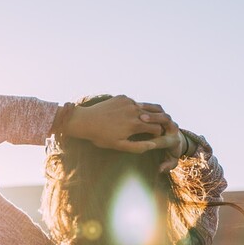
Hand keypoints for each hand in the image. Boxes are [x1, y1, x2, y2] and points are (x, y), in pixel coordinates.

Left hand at [63, 95, 181, 153]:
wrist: (85, 121)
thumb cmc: (101, 136)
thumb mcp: (120, 146)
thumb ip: (139, 147)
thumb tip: (154, 145)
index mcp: (136, 124)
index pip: (157, 128)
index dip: (156, 134)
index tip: (153, 137)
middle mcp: (135, 111)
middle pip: (154, 117)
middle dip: (154, 123)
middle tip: (148, 129)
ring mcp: (129, 102)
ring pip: (144, 109)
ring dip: (144, 115)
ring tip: (138, 122)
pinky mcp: (123, 97)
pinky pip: (134, 103)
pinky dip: (134, 109)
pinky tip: (126, 115)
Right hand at [137, 106, 186, 172]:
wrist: (176, 142)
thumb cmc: (171, 154)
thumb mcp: (171, 162)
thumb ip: (167, 166)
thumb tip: (160, 169)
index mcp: (174, 140)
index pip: (164, 140)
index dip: (154, 140)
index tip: (143, 141)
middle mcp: (173, 128)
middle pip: (166, 120)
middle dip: (155, 119)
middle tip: (142, 118)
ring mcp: (169, 120)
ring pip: (161, 111)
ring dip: (150, 110)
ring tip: (138, 110)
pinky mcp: (164, 114)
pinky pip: (156, 108)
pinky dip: (148, 107)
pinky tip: (137, 107)